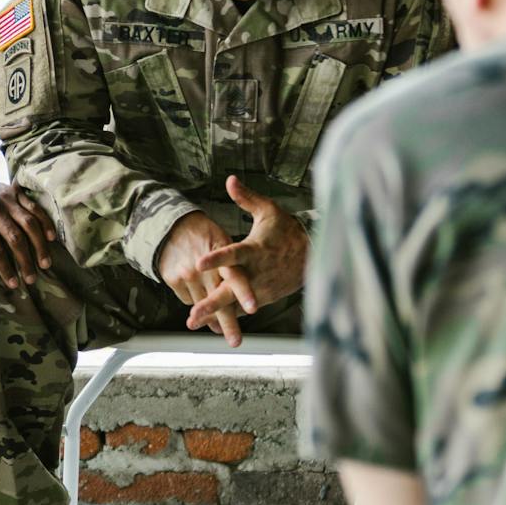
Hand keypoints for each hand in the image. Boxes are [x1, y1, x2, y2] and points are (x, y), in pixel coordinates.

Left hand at [0, 167, 55, 289]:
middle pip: (14, 236)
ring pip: (28, 222)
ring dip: (39, 244)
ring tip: (45, 263)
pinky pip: (34, 207)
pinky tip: (51, 238)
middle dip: (25, 260)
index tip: (14, 284)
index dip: (5, 267)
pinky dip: (45, 222)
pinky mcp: (15, 191)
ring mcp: (5, 197)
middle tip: (31, 278)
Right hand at [154, 211, 243, 345]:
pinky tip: (196, 288)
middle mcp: (204, 268)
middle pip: (218, 300)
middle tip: (236, 341)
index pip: (235, 276)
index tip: (253, 308)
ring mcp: (187, 275)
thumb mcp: (222, 241)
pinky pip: (188, 299)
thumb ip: (233, 265)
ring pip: (202, 305)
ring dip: (211, 317)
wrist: (170, 226)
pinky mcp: (173, 280)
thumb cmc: (203, 235)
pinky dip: (195, 299)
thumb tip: (242, 292)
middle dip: (228, 322)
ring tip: (218, 328)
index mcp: (221, 255)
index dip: (244, 292)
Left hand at [185, 175, 307, 332]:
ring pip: (235, 304)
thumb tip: (230, 179)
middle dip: (211, 303)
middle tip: (192, 314)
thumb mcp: (269, 211)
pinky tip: (209, 325)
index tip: (199, 263)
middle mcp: (256, 272)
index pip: (232, 254)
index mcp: (255, 250)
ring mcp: (260, 288)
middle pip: (230, 289)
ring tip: (194, 323)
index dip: (216, 259)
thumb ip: (246, 198)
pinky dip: (228, 317)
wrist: (313, 256)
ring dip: (216, 315)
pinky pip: (242, 309)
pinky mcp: (263, 298)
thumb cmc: (287, 231)